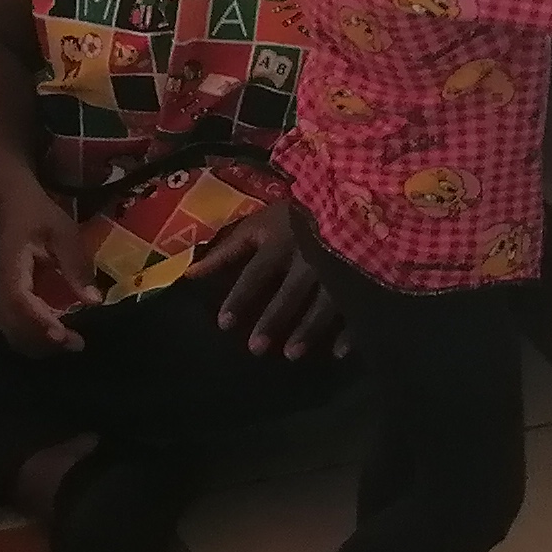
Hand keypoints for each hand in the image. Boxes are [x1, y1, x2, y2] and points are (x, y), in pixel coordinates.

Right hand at [0, 182, 91, 353]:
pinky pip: (12, 326)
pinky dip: (33, 337)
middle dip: (44, 341)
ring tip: (70, 343)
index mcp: (10, 268)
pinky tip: (57, 335)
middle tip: (77, 343)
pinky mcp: (1, 300)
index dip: (39, 323)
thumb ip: (76, 265)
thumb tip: (93, 300)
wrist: (11, 205)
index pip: (19, 302)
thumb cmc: (38, 215)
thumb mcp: (64, 233)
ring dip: (39, 343)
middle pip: (13, 326)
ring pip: (11, 331)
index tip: (64, 335)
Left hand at [187, 195, 342, 359]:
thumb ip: (227, 250)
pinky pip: (356, 305)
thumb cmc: (293, 215)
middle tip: (255, 348)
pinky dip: (348, 330)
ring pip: (322, 302)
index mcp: (280, 241)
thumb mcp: (259, 225)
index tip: (224, 324)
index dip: (240, 298)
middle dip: (273, 319)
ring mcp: (337, 267)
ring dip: (307, 330)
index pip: (255, 273)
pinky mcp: (361, 275)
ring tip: (291, 354)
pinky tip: (338, 353)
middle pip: (289, 292)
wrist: (349, 197)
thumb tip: (190, 274)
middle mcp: (308, 256)